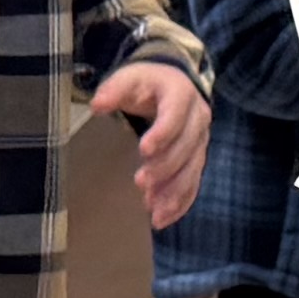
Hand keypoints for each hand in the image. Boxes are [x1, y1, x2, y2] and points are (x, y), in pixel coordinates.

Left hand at [97, 60, 208, 226]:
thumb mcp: (129, 79)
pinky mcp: (197, 160)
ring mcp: (201, 141)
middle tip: (141, 182)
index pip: (175, 115)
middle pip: (186, 147)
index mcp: (181, 94)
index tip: (144, 150)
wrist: (171, 84)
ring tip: (153, 210)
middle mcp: (198, 119)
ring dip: (173, 192)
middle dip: (165, 168)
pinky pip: (194, 184)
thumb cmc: (147, 83)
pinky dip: (180, 203)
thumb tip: (98, 104)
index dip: (163, 133)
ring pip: (192, 170)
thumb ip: (114, 90)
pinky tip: (162, 219)